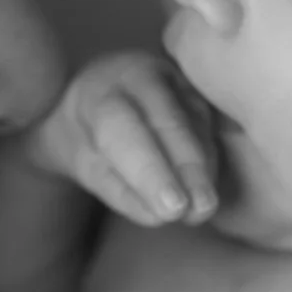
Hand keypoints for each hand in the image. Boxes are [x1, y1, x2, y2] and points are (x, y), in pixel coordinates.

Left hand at [21, 51, 217, 227]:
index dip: (151, 172)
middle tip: (202, 209)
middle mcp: (137, 75)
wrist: (87, 91)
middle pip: (170, 122)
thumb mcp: (83, 164)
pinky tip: (207, 186)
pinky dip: (209, 156)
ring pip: (195, 120)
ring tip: (205, 206)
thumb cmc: (82, 135)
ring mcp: (170, 76)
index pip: (125, 133)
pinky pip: (208, 120)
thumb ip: (118, 189)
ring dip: (204, 165)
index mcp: (99, 94)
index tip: (173, 208)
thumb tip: (161, 216)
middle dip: (188, 169)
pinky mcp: (194, 85)